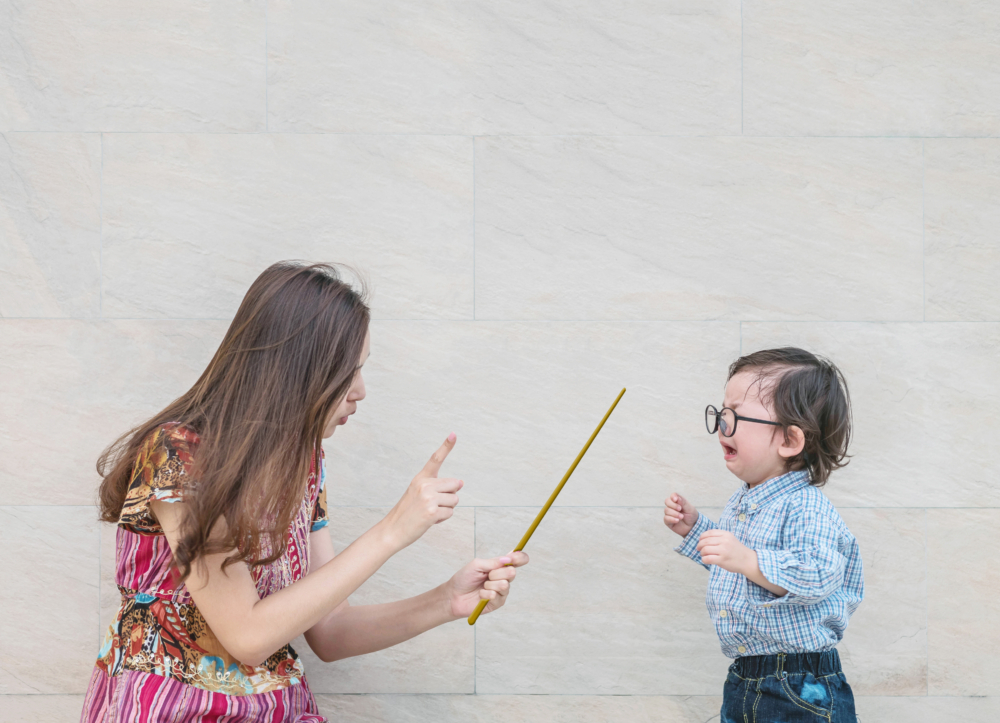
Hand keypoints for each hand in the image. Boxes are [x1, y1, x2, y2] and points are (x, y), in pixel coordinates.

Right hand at [382, 434, 462, 550]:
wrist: (392, 531)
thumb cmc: (407, 513)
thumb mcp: (418, 494)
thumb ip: (438, 486)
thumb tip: (461, 482)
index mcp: (420, 478)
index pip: (435, 459)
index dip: (446, 446)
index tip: (454, 434)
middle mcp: (425, 485)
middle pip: (454, 485)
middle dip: (449, 496)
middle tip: (433, 505)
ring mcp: (428, 498)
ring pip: (454, 500)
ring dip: (446, 509)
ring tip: (429, 513)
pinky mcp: (432, 512)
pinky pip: (450, 513)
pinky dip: (442, 519)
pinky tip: (429, 521)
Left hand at [445, 552, 529, 618]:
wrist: (454, 595)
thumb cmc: (464, 578)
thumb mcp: (476, 565)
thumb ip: (493, 562)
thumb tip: (508, 559)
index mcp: (500, 566)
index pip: (518, 560)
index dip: (520, 558)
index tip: (512, 558)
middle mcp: (503, 578)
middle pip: (512, 572)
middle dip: (497, 573)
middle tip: (487, 575)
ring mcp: (502, 591)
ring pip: (504, 585)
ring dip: (490, 584)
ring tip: (482, 586)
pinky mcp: (498, 603)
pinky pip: (496, 596)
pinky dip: (485, 594)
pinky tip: (480, 595)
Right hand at [664, 493, 698, 536]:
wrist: (693, 527)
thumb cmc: (691, 516)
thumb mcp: (689, 508)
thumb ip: (683, 502)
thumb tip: (676, 497)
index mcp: (678, 502)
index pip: (673, 496)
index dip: (673, 497)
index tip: (676, 500)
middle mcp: (672, 507)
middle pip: (667, 501)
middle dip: (673, 505)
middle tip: (680, 509)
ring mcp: (669, 513)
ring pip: (666, 510)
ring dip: (674, 513)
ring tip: (681, 517)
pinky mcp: (667, 521)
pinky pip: (666, 518)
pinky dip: (672, 519)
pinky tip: (677, 520)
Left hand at [696, 529, 753, 574]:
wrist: (748, 560)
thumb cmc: (737, 550)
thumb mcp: (730, 539)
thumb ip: (719, 537)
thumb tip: (703, 539)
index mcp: (726, 534)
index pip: (709, 533)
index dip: (702, 537)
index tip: (700, 541)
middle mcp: (724, 541)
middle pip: (705, 541)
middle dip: (699, 545)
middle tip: (699, 549)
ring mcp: (723, 550)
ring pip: (705, 549)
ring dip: (702, 553)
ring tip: (703, 555)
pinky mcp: (722, 560)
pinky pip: (708, 558)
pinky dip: (704, 559)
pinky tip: (706, 560)